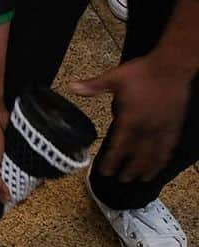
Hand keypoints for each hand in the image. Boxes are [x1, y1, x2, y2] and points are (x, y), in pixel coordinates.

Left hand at [73, 54, 190, 182]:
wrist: (171, 66)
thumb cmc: (142, 72)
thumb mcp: (114, 77)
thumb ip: (93, 86)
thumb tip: (72, 87)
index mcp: (130, 118)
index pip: (119, 146)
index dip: (112, 161)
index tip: (105, 171)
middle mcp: (146, 127)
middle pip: (137, 155)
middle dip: (128, 170)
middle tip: (121, 180)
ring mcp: (162, 127)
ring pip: (154, 155)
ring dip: (146, 168)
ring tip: (140, 179)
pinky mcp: (174, 125)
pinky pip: (169, 146)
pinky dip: (163, 158)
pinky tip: (160, 164)